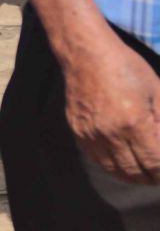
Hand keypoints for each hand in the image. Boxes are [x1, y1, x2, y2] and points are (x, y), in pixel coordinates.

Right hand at [61, 34, 159, 182]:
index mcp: (133, 123)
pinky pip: (97, 159)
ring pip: (115, 170)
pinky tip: (124, 162)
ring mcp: (90, 133)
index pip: (154, 162)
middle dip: (152, 177)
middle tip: (159, 175)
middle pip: (135, 171)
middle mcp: (109, 133)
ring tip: (145, 174)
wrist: (86, 53)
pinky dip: (113, 166)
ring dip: (133, 177)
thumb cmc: (126, 67)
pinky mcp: (78, 130)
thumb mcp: (157, 91)